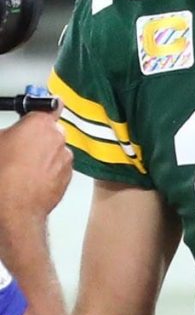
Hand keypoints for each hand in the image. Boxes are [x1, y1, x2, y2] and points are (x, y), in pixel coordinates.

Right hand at [0, 108, 71, 223]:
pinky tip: (31, 178)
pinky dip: (49, 170)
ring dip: (43, 154)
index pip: (50, 104)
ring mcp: (65, 157)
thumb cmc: (2, 177)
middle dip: (38, 136)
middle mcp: (58, 137)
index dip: (44, 107)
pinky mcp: (68, 175)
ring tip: (22, 168)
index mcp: (39, 124)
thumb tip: (10, 134)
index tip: (42, 107)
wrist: (13, 210)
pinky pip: (58, 166)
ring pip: (55, 149)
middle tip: (19, 147)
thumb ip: (8, 133)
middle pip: (50, 130)